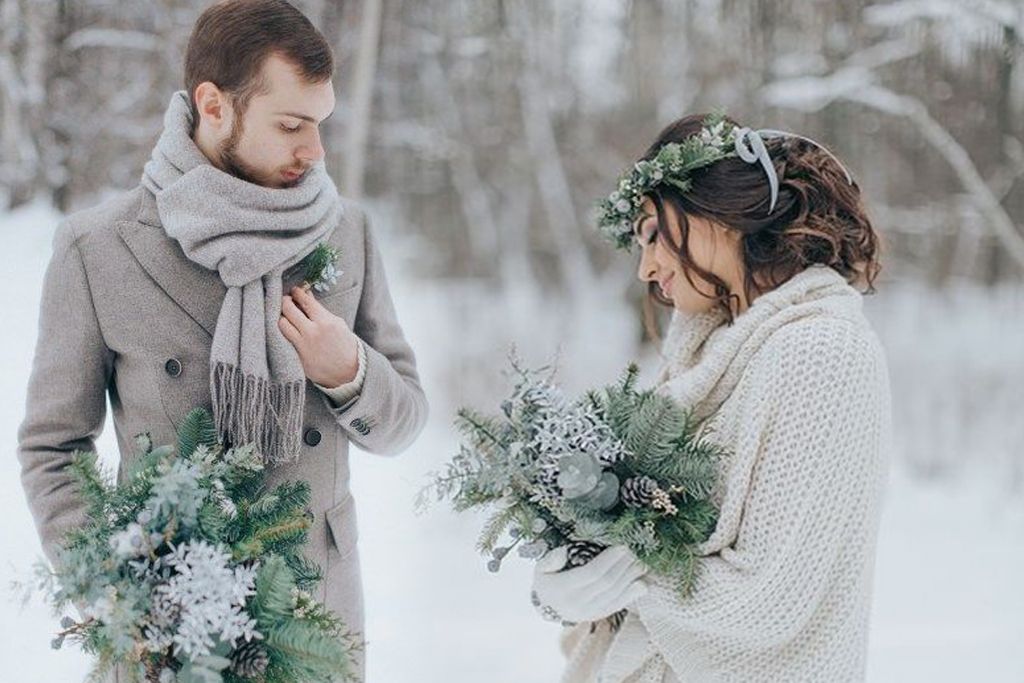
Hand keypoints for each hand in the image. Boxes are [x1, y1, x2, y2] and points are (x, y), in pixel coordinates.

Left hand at [279, 285, 359, 386]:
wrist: (350, 371)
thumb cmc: (345, 345)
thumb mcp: (337, 324)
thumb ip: (320, 311)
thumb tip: (307, 296)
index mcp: (326, 321)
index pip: (305, 301)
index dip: (297, 293)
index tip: (294, 290)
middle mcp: (313, 332)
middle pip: (288, 310)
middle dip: (285, 302)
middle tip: (286, 300)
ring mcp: (304, 345)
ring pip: (282, 324)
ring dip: (282, 317)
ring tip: (286, 316)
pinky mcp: (299, 357)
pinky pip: (286, 340)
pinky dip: (286, 333)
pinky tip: (288, 330)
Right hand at [531, 545, 647, 623]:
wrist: (547, 606)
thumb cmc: (546, 580)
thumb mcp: (541, 567)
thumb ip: (551, 559)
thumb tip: (564, 552)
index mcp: (561, 589)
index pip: (590, 574)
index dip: (608, 560)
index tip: (622, 546)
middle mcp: (575, 604)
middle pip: (606, 584)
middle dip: (623, 566)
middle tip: (636, 550)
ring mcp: (588, 613)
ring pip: (614, 596)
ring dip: (630, 579)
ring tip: (642, 563)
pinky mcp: (598, 617)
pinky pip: (617, 606)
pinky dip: (632, 595)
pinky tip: (643, 584)